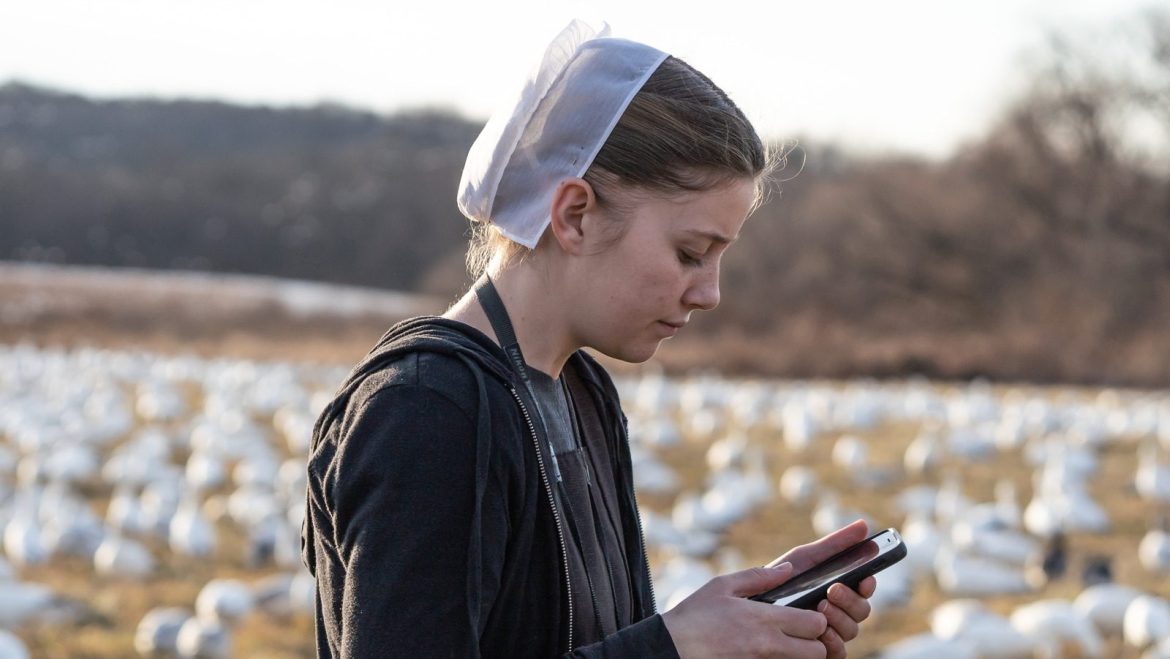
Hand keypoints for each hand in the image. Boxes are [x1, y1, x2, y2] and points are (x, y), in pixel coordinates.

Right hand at [662, 562, 828, 657]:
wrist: (672, 648)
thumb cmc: (695, 615)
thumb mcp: (722, 586)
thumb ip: (759, 577)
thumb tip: (788, 569)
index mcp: (763, 618)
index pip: (815, 623)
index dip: (817, 618)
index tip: (807, 613)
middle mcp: (768, 645)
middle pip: (818, 651)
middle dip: (816, 641)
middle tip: (802, 632)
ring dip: (802, 654)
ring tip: (787, 643)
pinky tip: (770, 651)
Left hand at [768, 520, 876, 657]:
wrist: (750, 604)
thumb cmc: (781, 579)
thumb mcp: (805, 558)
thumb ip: (834, 544)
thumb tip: (864, 525)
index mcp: (840, 589)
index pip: (864, 589)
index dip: (868, 584)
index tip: (864, 578)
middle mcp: (839, 612)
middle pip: (862, 611)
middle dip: (851, 600)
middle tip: (832, 590)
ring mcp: (830, 632)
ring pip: (852, 630)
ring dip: (840, 618)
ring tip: (820, 605)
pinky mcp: (818, 651)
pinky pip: (838, 652)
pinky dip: (832, 641)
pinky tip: (820, 631)